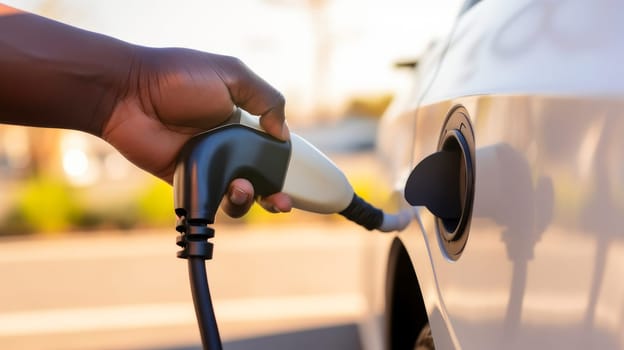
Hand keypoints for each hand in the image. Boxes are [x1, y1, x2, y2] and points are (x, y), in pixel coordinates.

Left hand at [102, 47, 291, 216]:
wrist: (130, 94)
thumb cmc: (179, 77)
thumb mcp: (232, 75)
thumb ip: (266, 100)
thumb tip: (283, 134)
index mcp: (241, 119)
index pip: (271, 147)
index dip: (286, 165)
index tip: (295, 179)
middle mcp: (227, 144)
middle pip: (259, 177)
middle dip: (275, 193)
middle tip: (282, 201)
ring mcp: (208, 163)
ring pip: (237, 193)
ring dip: (248, 198)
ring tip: (242, 189)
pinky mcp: (188, 179)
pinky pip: (210, 198)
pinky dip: (221, 202)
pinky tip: (226, 192)